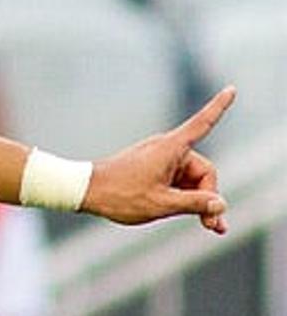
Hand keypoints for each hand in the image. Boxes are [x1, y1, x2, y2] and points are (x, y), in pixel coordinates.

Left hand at [85, 87, 235, 232]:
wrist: (84, 191)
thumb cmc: (119, 195)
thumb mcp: (161, 203)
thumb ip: (195, 204)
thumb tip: (221, 203)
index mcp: (171, 148)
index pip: (202, 124)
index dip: (219, 108)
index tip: (231, 89)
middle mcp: (167, 148)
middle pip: (203, 173)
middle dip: (208, 197)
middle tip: (213, 226)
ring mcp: (159, 158)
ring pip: (191, 180)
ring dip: (197, 201)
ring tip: (207, 226)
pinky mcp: (152, 168)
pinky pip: (177, 181)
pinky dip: (184, 197)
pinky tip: (191, 216)